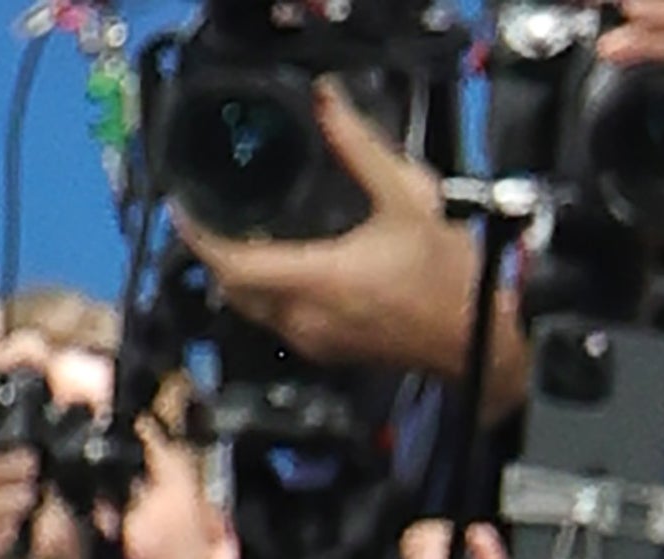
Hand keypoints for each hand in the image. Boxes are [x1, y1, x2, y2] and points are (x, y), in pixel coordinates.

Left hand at [189, 76, 517, 390]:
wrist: (480, 346)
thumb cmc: (449, 282)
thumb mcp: (406, 200)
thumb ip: (358, 147)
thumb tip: (325, 102)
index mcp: (316, 280)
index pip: (231, 264)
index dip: (198, 235)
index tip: (183, 205)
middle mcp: (306, 318)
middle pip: (233, 289)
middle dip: (215, 254)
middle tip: (207, 214)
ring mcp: (317, 340)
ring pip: (253, 309)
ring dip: (240, 276)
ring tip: (239, 235)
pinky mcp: (330, 352)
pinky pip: (280, 322)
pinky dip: (267, 294)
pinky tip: (280, 266)